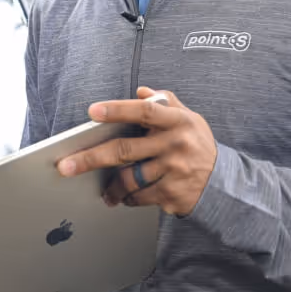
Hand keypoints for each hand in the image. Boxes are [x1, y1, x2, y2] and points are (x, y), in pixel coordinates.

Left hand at [57, 87, 216, 215]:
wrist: (224, 183)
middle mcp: (175, 144)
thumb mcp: (189, 119)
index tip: (92, 111)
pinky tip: (128, 198)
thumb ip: (166, 103)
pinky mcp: (172, 194)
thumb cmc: (198, 146)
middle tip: (66, 166)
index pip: (145, 111)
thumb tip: (141, 92)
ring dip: (111, 188)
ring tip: (105, 193)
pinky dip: (129, 199)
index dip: (118, 109)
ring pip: (128, 179)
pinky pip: (139, 197)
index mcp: (177, 121)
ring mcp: (173, 170)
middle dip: (91, 159)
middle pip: (124, 150)